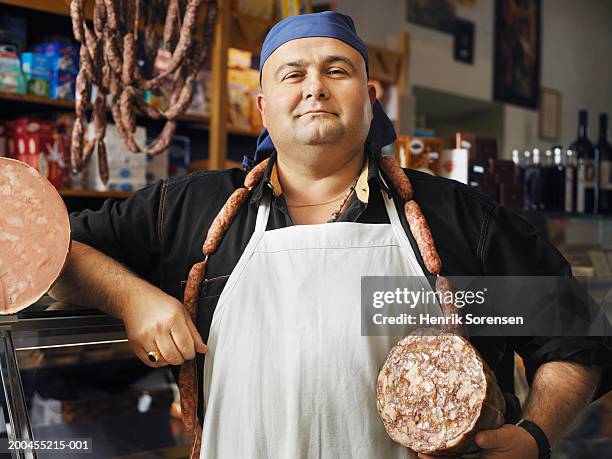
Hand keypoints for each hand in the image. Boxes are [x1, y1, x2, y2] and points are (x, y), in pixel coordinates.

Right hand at [121, 289, 207, 366]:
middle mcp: (158, 328)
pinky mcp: (135, 343)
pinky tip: (160, 352)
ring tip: (171, 351)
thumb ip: (193, 332)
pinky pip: (150, 362)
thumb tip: (203, 349)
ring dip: (169, 360)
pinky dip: (157, 361)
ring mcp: (145, 336)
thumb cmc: (159, 303)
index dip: (191, 353)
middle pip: (174, 357)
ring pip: (162, 361)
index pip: (186, 346)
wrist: (135, 297)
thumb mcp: (181, 312)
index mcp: (173, 318)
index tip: (190, 352)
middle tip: (181, 353)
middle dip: (181, 358)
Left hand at [417, 424, 538, 458]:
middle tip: (419, 453)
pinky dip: (449, 453)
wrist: (529, 444)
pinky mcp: (477, 456)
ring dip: (442, 457)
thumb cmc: (518, 442)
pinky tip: (439, 446)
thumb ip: (491, 438)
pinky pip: (460, 456)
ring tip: (424, 449)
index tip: (424, 455)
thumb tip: (478, 439)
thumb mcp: (506, 437)